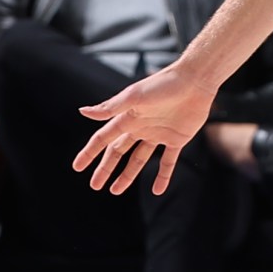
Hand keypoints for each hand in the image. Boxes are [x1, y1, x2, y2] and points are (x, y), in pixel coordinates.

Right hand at [75, 62, 222, 195]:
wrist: (195, 81)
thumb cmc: (164, 84)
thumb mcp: (134, 97)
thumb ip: (110, 107)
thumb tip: (82, 112)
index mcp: (127, 117)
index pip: (103, 139)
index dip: (89, 153)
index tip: (77, 167)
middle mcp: (140, 126)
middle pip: (117, 151)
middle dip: (105, 168)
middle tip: (94, 185)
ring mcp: (158, 133)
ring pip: (138, 159)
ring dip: (127, 175)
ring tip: (115, 191)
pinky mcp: (177, 139)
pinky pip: (168, 162)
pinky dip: (163, 176)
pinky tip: (157, 190)